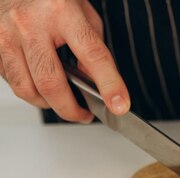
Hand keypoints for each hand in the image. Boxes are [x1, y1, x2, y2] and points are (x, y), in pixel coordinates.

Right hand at [0, 0, 128, 121]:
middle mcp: (29, 23)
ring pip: (27, 89)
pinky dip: (31, 92)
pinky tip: (42, 87)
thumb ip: (92, 49)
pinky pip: (12, 82)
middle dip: (71, 109)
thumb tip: (96, 84)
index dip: (109, 84)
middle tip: (85, 115)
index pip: (92, 55)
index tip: (119, 105)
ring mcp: (6, 35)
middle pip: (51, 83)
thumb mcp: (83, 14)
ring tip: (65, 104)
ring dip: (49, 105)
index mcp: (61, 11)